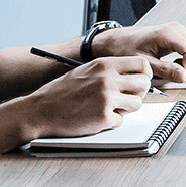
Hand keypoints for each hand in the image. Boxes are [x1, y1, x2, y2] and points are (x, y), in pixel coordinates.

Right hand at [20, 56, 151, 139]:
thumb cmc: (62, 92)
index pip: (142, 64)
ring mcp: (106, 99)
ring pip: (137, 104)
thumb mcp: (86, 71)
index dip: (145, 74)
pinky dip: (111, 122)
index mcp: (104, 65)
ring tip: (109, 108)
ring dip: (126, 109)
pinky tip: (96, 118)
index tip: (139, 81)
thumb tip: (135, 75)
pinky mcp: (103, 118)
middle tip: (126, 98)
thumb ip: (110, 71)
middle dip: (138, 93)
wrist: (40, 110)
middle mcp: (107, 79)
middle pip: (144, 84)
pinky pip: (121, 121)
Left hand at [88, 22, 185, 83]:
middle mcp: (176, 29)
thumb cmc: (126, 48)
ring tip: (174, 68)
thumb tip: (183, 76)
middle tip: (176, 74)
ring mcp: (179, 30)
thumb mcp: (145, 63)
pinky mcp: (179, 35)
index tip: (180, 76)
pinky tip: (175, 63)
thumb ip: (165, 70)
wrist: (119, 41)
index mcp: (168, 34)